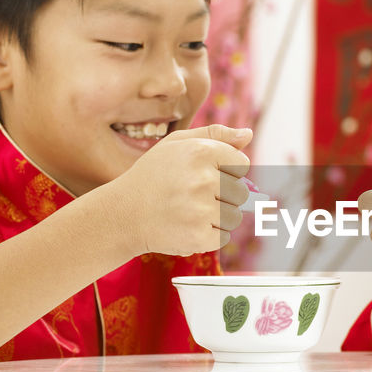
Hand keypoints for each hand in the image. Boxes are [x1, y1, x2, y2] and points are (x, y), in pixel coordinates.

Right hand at [111, 124, 252, 255]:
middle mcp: (201, 179)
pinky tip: (187, 226)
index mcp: (199, 152)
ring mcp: (200, 210)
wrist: (122, 215)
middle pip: (241, 192)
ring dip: (217, 217)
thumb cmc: (153, 176)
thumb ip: (215, 135)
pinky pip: (223, 237)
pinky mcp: (198, 236)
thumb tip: (248, 134)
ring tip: (188, 211)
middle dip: (222, 195)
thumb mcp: (176, 145)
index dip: (226, 171)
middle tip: (192, 195)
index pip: (241, 164)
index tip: (203, 174)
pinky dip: (209, 235)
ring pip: (234, 216)